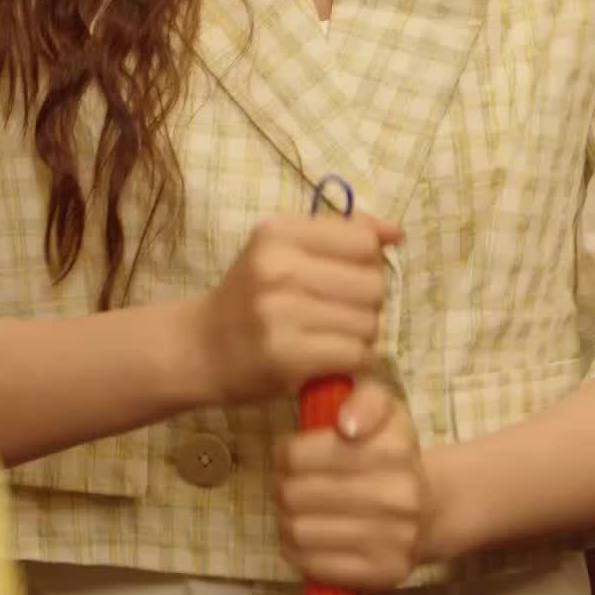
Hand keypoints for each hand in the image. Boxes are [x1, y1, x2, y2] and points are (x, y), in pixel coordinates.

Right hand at [196, 214, 400, 407]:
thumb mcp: (282, 249)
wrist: (199, 348)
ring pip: (369, 322)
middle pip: (373, 284)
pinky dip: (353, 361)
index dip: (368, 264)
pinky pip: (356, 354)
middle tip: (339, 315)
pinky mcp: (287, 355)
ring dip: (361, 336)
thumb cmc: (250, 296)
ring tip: (332, 338)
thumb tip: (396, 233)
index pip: (363, 241)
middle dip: (367, 304)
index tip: (346, 278)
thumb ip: (339, 235)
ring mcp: (281, 312)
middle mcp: (278, 267)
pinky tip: (330, 360)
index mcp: (278, 233)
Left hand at [274, 378, 426, 590]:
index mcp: (391, 450)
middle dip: (283, 487)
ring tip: (297, 511)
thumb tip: (348, 425)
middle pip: (293, 494)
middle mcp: (395, 496)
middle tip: (290, 485)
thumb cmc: (392, 454)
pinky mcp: (383, 573)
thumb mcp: (385, 410)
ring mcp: (392, 539)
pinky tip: (306, 538)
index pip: (297, 455)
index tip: (291, 455)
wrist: (430, 509)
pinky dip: (298, 551)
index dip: (284, 454)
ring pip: (298, 531)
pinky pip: (313, 565)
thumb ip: (365, 400)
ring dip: (287, 520)